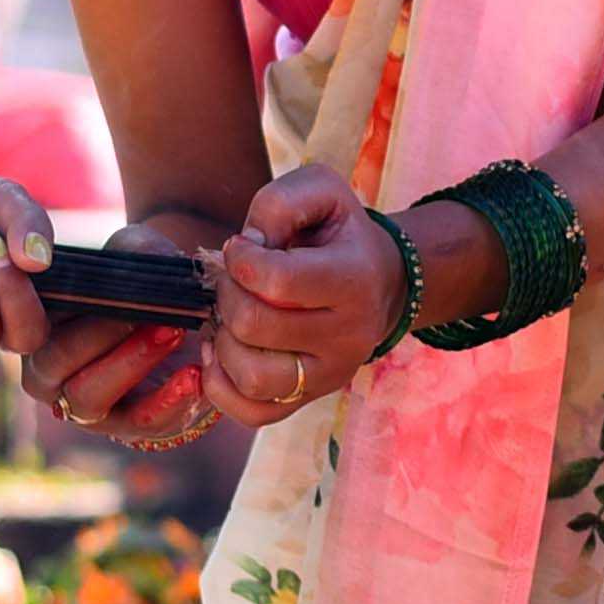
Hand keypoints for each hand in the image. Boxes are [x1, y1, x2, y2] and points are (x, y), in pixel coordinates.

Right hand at [31, 223, 225, 448]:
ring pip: (88, 396)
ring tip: (173, 332)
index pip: (32, 322)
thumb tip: (142, 257)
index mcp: (37, 326)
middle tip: (146, 311)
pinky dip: (167, 401)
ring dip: (133, 363)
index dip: (66, 307)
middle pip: (56, 363)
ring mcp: (80, 403)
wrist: (180, 317)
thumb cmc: (143, 282)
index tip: (110, 287)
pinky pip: (138, 422)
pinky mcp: (122, 424)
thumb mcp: (137, 254)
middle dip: (102, 336)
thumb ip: (133, 250)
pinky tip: (193, 376)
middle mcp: (47, 370)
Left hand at [206, 165, 413, 426]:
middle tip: (235, 281)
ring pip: (253, 377)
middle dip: (227, 296)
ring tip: (232, 317)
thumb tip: (246, 246)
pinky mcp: (311, 398)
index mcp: (354, 278)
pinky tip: (225, 351)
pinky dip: (222, 384)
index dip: (240, 259)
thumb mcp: (322, 191)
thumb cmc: (339, 235)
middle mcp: (349, 334)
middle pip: (254, 326)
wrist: (381, 283)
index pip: (276, 279)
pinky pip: (251, 412)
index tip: (242, 248)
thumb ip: (280, 202)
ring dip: (224, 342)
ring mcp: (331, 374)